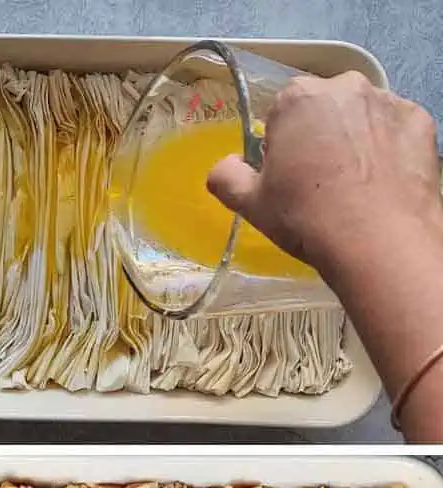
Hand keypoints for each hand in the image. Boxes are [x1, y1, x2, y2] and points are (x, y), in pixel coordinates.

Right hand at [207, 72, 442, 274]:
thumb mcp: (250, 204)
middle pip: (323, 108)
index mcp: (297, 98)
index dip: (281, 145)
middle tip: (319, 181)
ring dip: (354, 139)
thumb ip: (225, 176)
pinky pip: (395, 130)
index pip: (280, 113)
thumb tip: (226, 165)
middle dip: (319, 134)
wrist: (378, 241)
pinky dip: (388, 148)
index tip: (287, 174)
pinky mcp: (422, 121)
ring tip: (353, 184)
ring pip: (361, 117)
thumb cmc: (306, 217)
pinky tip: (380, 182)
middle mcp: (345, 87)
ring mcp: (388, 102)